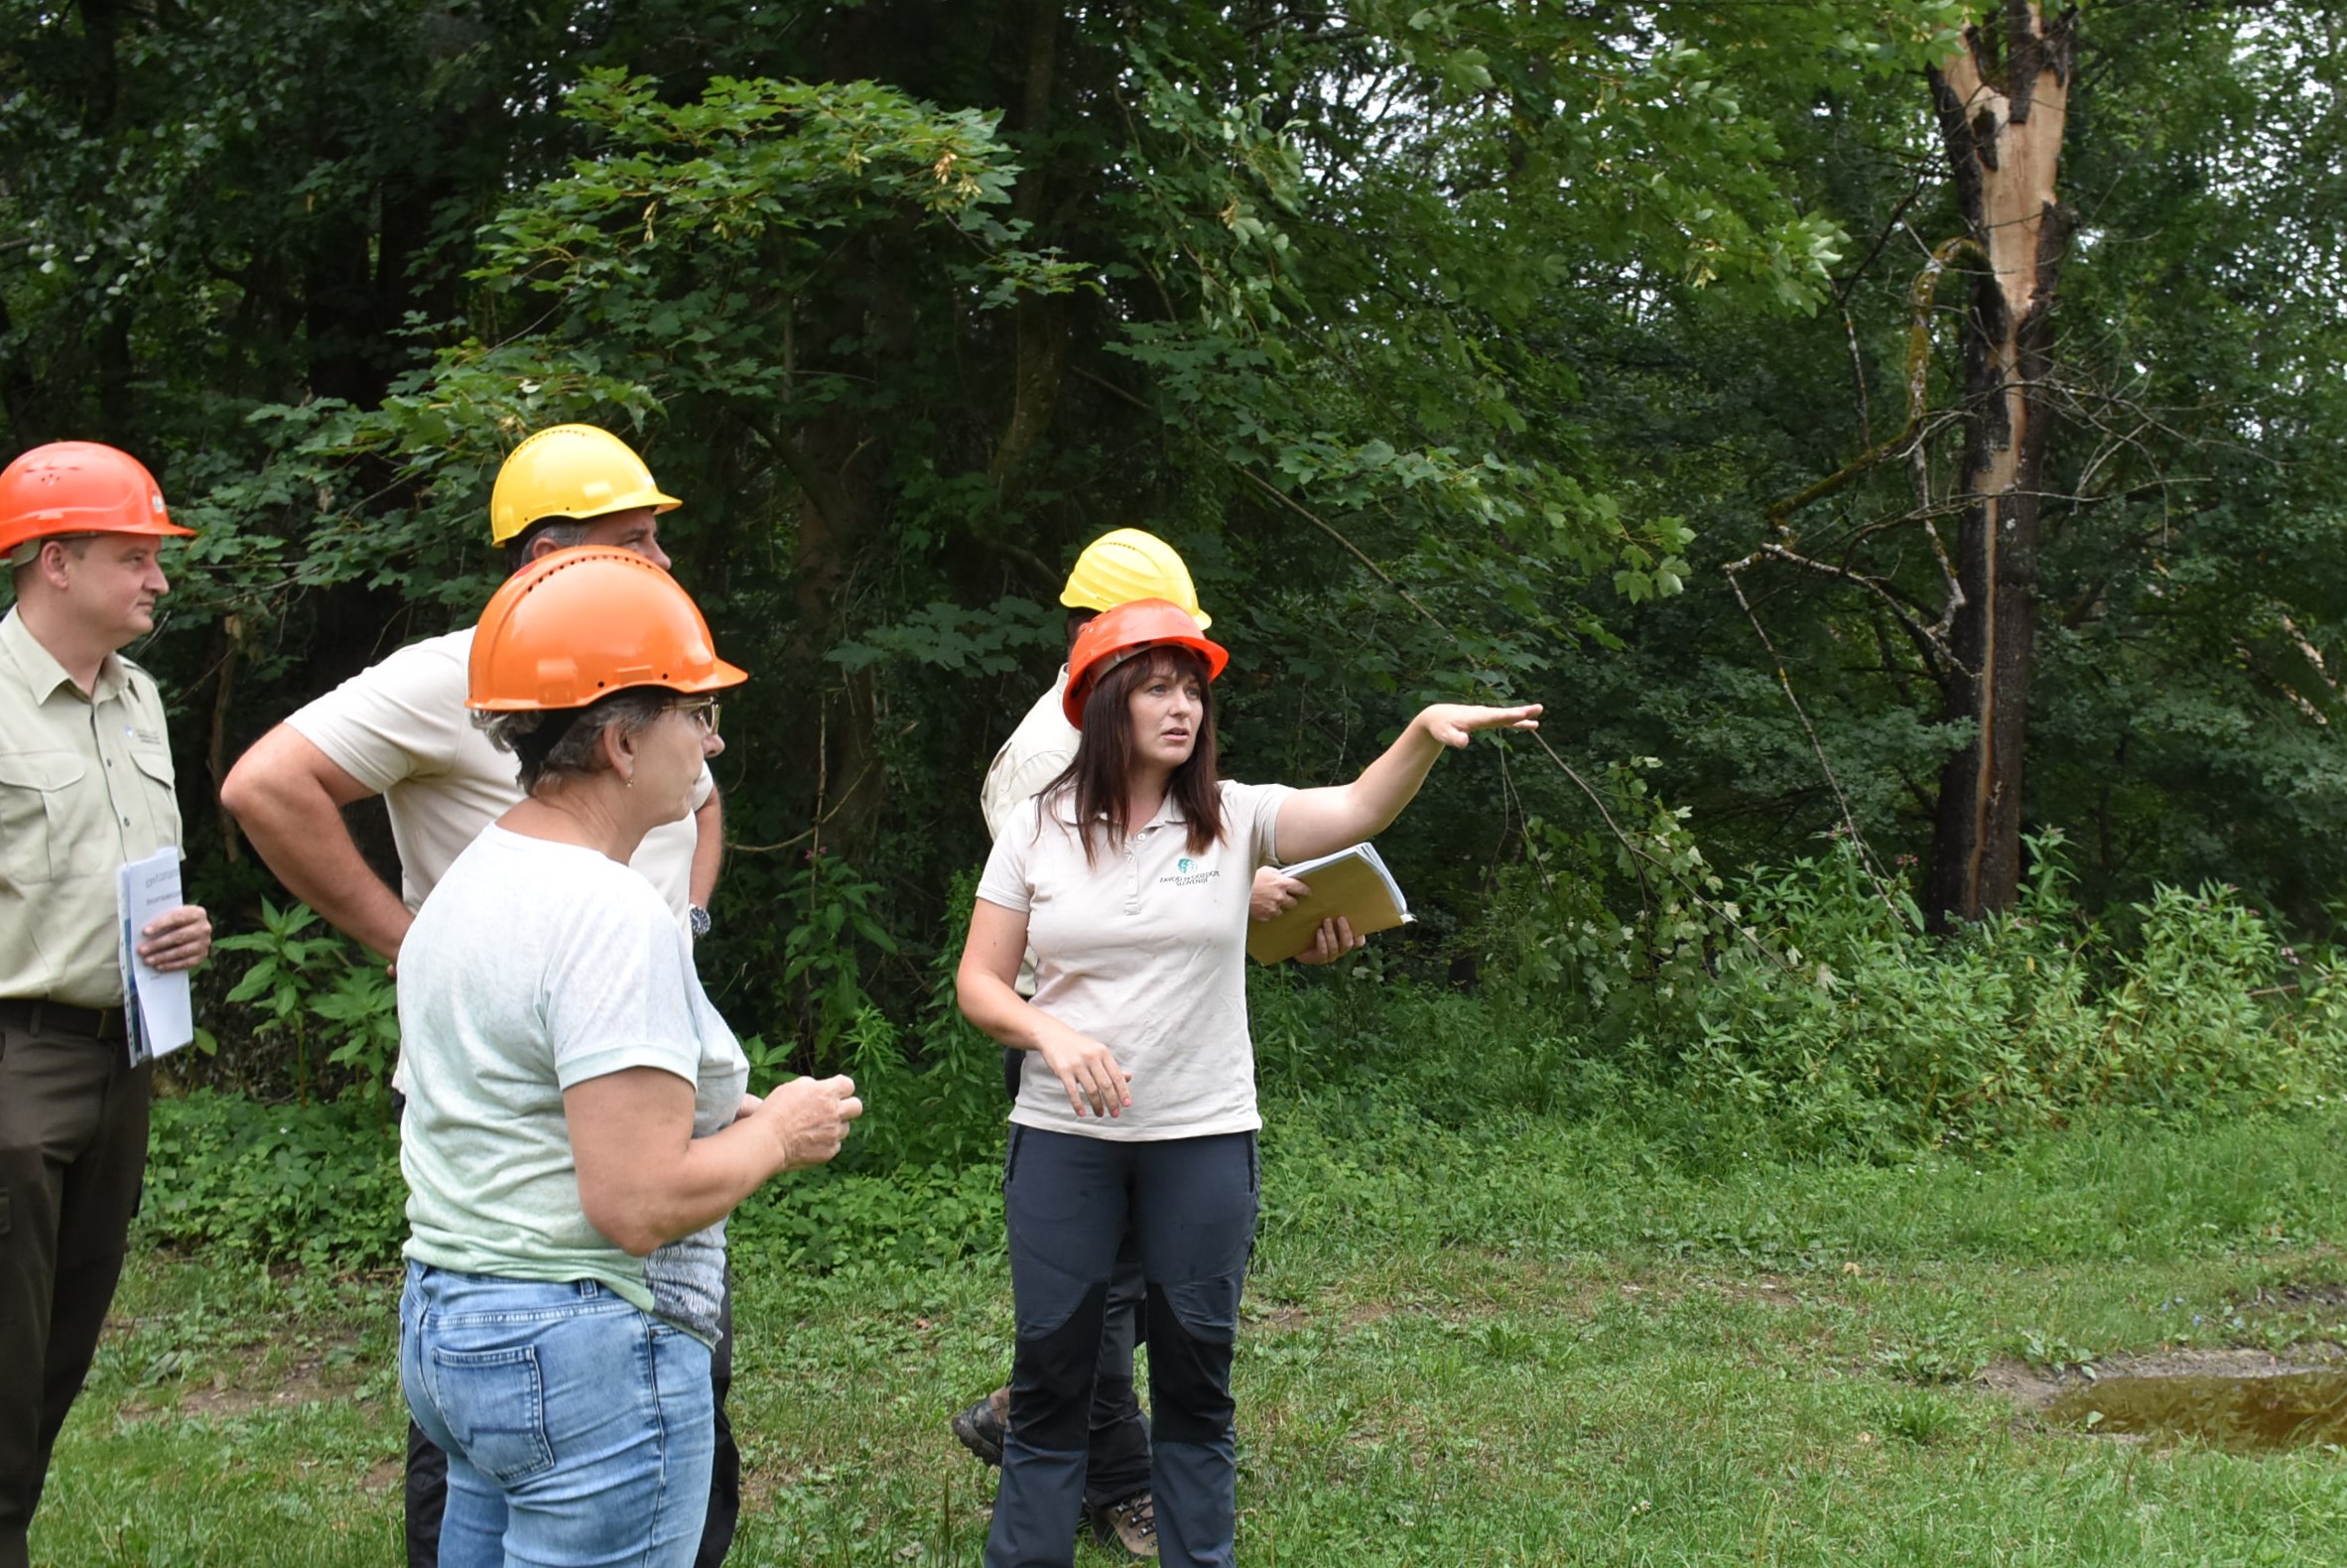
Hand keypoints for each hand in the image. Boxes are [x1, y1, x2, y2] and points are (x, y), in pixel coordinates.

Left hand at [137, 904, 210, 971]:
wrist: (191, 930)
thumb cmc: (176, 922)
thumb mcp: (172, 916)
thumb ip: (161, 921)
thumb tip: (143, 933)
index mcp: (197, 913)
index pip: (177, 918)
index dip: (160, 925)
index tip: (145, 932)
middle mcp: (204, 928)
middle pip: (179, 936)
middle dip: (158, 944)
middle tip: (141, 950)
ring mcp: (205, 943)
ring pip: (182, 951)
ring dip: (162, 957)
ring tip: (147, 960)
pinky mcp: (202, 956)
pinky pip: (186, 963)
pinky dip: (171, 965)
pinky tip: (158, 967)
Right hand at [752, 1074, 862, 1169]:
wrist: (768, 1141)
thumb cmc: (775, 1112)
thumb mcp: (790, 1088)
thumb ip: (811, 1085)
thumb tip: (820, 1087)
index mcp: (826, 1093)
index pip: (848, 1085)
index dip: (841, 1089)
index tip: (834, 1092)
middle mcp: (835, 1112)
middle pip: (857, 1106)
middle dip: (848, 1107)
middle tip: (834, 1110)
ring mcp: (834, 1133)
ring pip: (845, 1128)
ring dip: (835, 1127)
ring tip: (813, 1129)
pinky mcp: (830, 1151)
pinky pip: (835, 1144)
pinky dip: (826, 1143)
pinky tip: (809, 1142)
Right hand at [1037, 1024, 1130, 1118]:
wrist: (1053, 1034)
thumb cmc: (1078, 1045)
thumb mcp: (1097, 1050)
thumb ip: (1111, 1065)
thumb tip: (1128, 1078)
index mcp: (1103, 1052)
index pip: (1117, 1075)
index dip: (1123, 1091)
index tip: (1127, 1104)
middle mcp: (1092, 1057)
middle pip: (1106, 1085)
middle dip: (1112, 1102)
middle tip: (1115, 1113)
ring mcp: (1077, 1064)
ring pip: (1091, 1090)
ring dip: (1097, 1105)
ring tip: (1100, 1113)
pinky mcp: (1063, 1070)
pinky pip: (1073, 1091)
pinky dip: (1078, 1104)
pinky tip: (1082, 1113)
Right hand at [1250, 869, 1309, 922]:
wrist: (1236, 890)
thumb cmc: (1250, 879)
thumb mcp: (1266, 870)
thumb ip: (1278, 874)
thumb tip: (1284, 876)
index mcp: (1282, 884)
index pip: (1300, 888)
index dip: (1305, 890)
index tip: (1307, 892)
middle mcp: (1280, 897)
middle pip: (1293, 902)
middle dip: (1290, 900)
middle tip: (1284, 897)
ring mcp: (1273, 908)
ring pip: (1281, 910)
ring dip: (1277, 906)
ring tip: (1268, 901)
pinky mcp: (1265, 915)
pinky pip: (1270, 915)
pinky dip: (1267, 911)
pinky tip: (1261, 905)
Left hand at [1291, 915, 1362, 965]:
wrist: (1295, 937)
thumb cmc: (1313, 923)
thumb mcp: (1324, 915)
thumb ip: (1334, 910)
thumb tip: (1343, 893)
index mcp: (1344, 939)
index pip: (1358, 942)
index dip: (1360, 937)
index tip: (1358, 927)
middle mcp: (1339, 949)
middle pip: (1347, 944)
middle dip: (1345, 931)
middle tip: (1340, 918)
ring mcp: (1329, 956)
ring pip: (1335, 948)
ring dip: (1331, 934)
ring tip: (1326, 920)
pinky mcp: (1318, 959)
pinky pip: (1323, 952)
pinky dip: (1322, 941)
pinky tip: (1319, 931)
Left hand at [1418, 702, 1541, 747]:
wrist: (1438, 716)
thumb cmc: (1441, 727)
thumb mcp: (1445, 735)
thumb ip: (1455, 739)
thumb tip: (1464, 743)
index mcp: (1475, 717)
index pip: (1494, 717)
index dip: (1507, 716)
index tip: (1521, 713)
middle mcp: (1483, 713)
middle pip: (1505, 713)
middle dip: (1521, 712)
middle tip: (1538, 708)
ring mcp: (1487, 715)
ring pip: (1507, 715)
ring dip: (1523, 715)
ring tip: (1539, 713)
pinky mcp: (1488, 719)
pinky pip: (1505, 720)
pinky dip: (1517, 721)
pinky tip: (1531, 724)